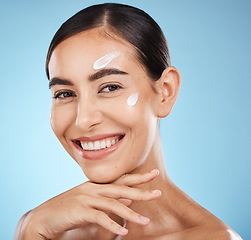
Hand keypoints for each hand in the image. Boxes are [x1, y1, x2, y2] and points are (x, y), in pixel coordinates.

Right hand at [22, 169, 160, 238]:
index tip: (154, 174)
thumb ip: (108, 199)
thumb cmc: (68, 210)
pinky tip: (124, 232)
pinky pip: (99, 217)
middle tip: (157, 193)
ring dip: (131, 214)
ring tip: (145, 221)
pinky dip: (112, 225)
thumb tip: (127, 197)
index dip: (138, 176)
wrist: (43, 218)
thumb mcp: (90, 202)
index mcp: (96, 185)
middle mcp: (92, 188)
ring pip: (113, 204)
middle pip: (121, 188)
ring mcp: (85, 198)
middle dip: (141, 191)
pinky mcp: (79, 210)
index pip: (121, 179)